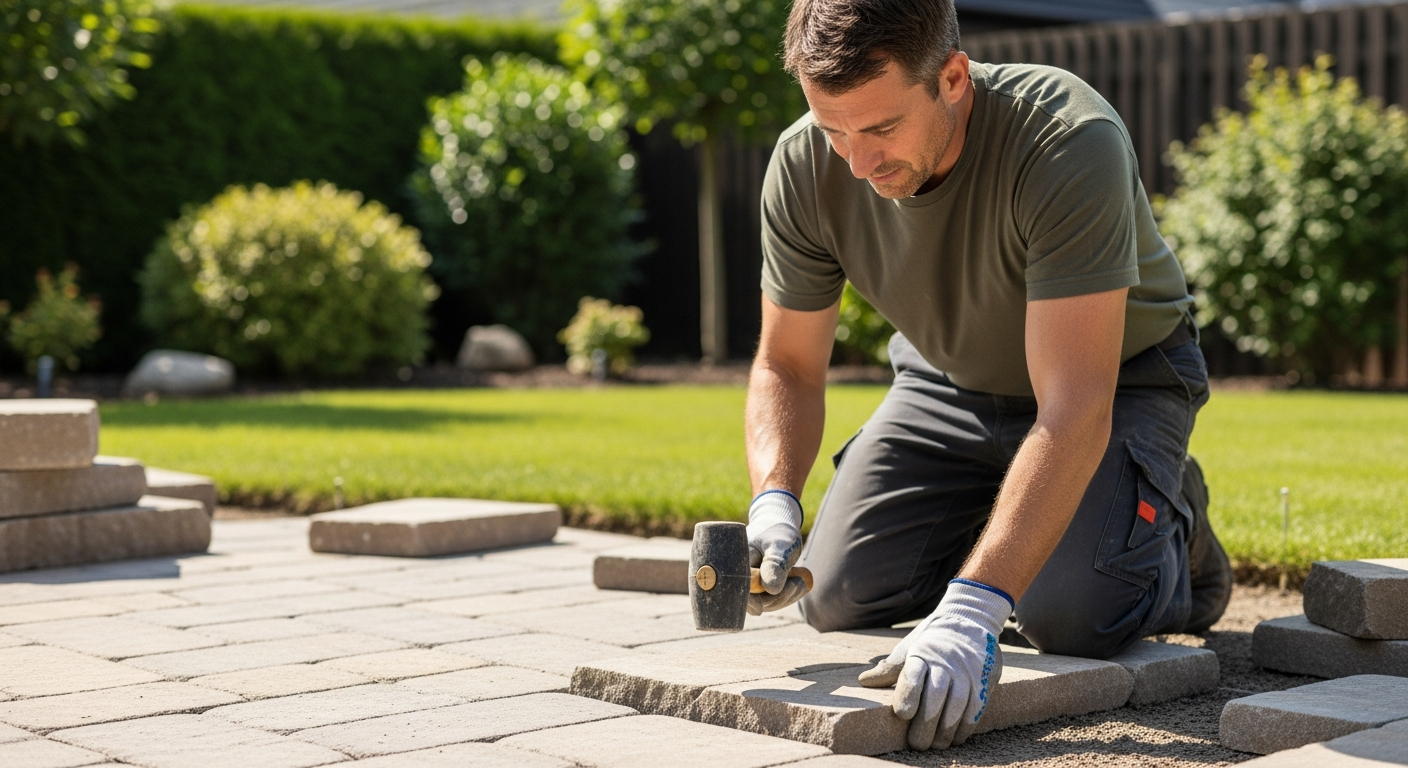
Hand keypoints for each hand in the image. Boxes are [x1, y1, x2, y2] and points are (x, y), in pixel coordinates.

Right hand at [745, 490, 805, 614]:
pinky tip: (798, 585)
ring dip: (784, 597)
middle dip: (776, 597)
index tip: (764, 606)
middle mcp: (737, 575)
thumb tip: (770, 589)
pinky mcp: (758, 589)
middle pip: (751, 600)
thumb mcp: (779, 545)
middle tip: (798, 583)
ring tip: (801, 581)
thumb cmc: (777, 533)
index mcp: (735, 562)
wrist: (778, 527)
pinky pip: (770, 600)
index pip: (737, 587)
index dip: (750, 600)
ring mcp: (748, 584)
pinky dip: (785, 596)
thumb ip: (775, 564)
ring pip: (764, 603)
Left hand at [857, 579, 1011, 749]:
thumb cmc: (931, 640)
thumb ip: (890, 668)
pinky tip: (956, 737)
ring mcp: (966, 671)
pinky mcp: (983, 679)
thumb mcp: (908, 648)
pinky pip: (976, 706)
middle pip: (935, 695)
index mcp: (921, 654)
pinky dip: (966, 725)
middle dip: (926, 723)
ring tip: (936, 744)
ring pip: (957, 704)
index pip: (913, 675)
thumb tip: (864, 681)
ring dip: (946, 729)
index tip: (902, 714)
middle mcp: (945, 663)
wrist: (969, 620)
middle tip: (917, 743)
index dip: (908, 695)